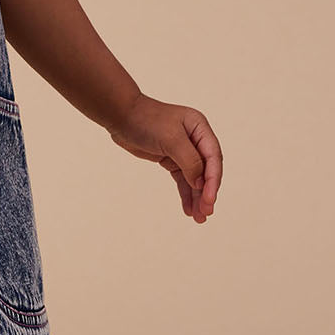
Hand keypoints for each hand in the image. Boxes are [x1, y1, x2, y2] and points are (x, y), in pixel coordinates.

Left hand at [107, 94, 221, 222]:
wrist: (121, 116)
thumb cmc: (146, 121)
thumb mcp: (170, 139)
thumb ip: (189, 160)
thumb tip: (200, 183)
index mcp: (200, 128)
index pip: (213, 158)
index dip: (213, 180)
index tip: (209, 199)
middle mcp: (195, 139)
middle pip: (207, 170)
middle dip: (207, 193)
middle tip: (205, 214)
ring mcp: (183, 150)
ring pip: (195, 178)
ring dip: (197, 198)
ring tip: (199, 218)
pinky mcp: (171, 158)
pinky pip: (182, 180)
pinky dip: (185, 194)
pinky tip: (188, 210)